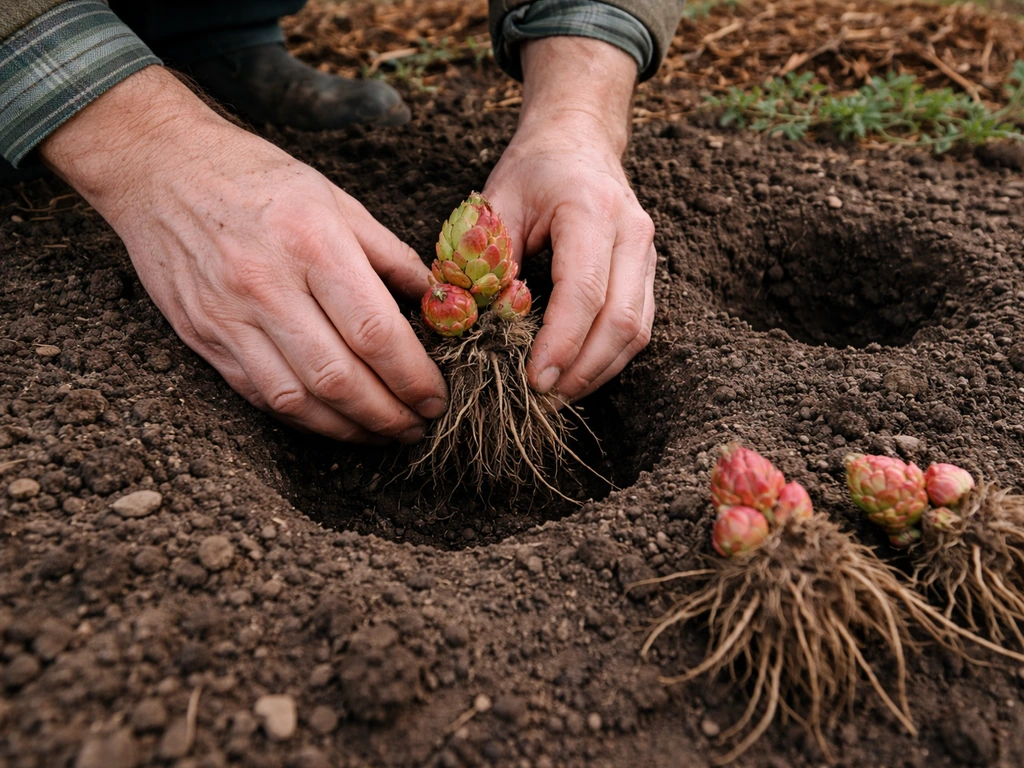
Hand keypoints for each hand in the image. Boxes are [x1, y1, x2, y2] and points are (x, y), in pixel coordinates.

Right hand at [42, 67, 446, 442]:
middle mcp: (268, 285)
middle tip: (419, 427)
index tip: (436, 397)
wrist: (158, 168)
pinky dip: (303, 417)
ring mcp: (228, 316)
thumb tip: (435, 302)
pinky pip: (260, 394)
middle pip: (338, 377)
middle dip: (388, 415)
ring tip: (384, 434)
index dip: (412, 376)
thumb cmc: (255, 177)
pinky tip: (334, 420)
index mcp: (312, 242)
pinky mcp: (202, 337)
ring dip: (349, 428)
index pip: (374, 330)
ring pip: (298, 399)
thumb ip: (389, 254)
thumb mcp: (334, 198)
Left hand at [484, 37, 656, 403]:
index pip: (584, 290)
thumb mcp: (495, 203)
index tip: (534, 380)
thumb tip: (472, 325)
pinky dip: (609, 358)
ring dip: (598, 372)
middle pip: (621, 320)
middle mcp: (632, 233)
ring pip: (637, 331)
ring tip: (557, 395)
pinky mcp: (648, 273)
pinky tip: (577, 374)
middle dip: (582, 370)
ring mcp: (648, 254)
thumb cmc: (533, 171)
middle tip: (543, 398)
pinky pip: (639, 327)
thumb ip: (484, 261)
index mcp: (591, 210)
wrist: (578, 140)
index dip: (561, 342)